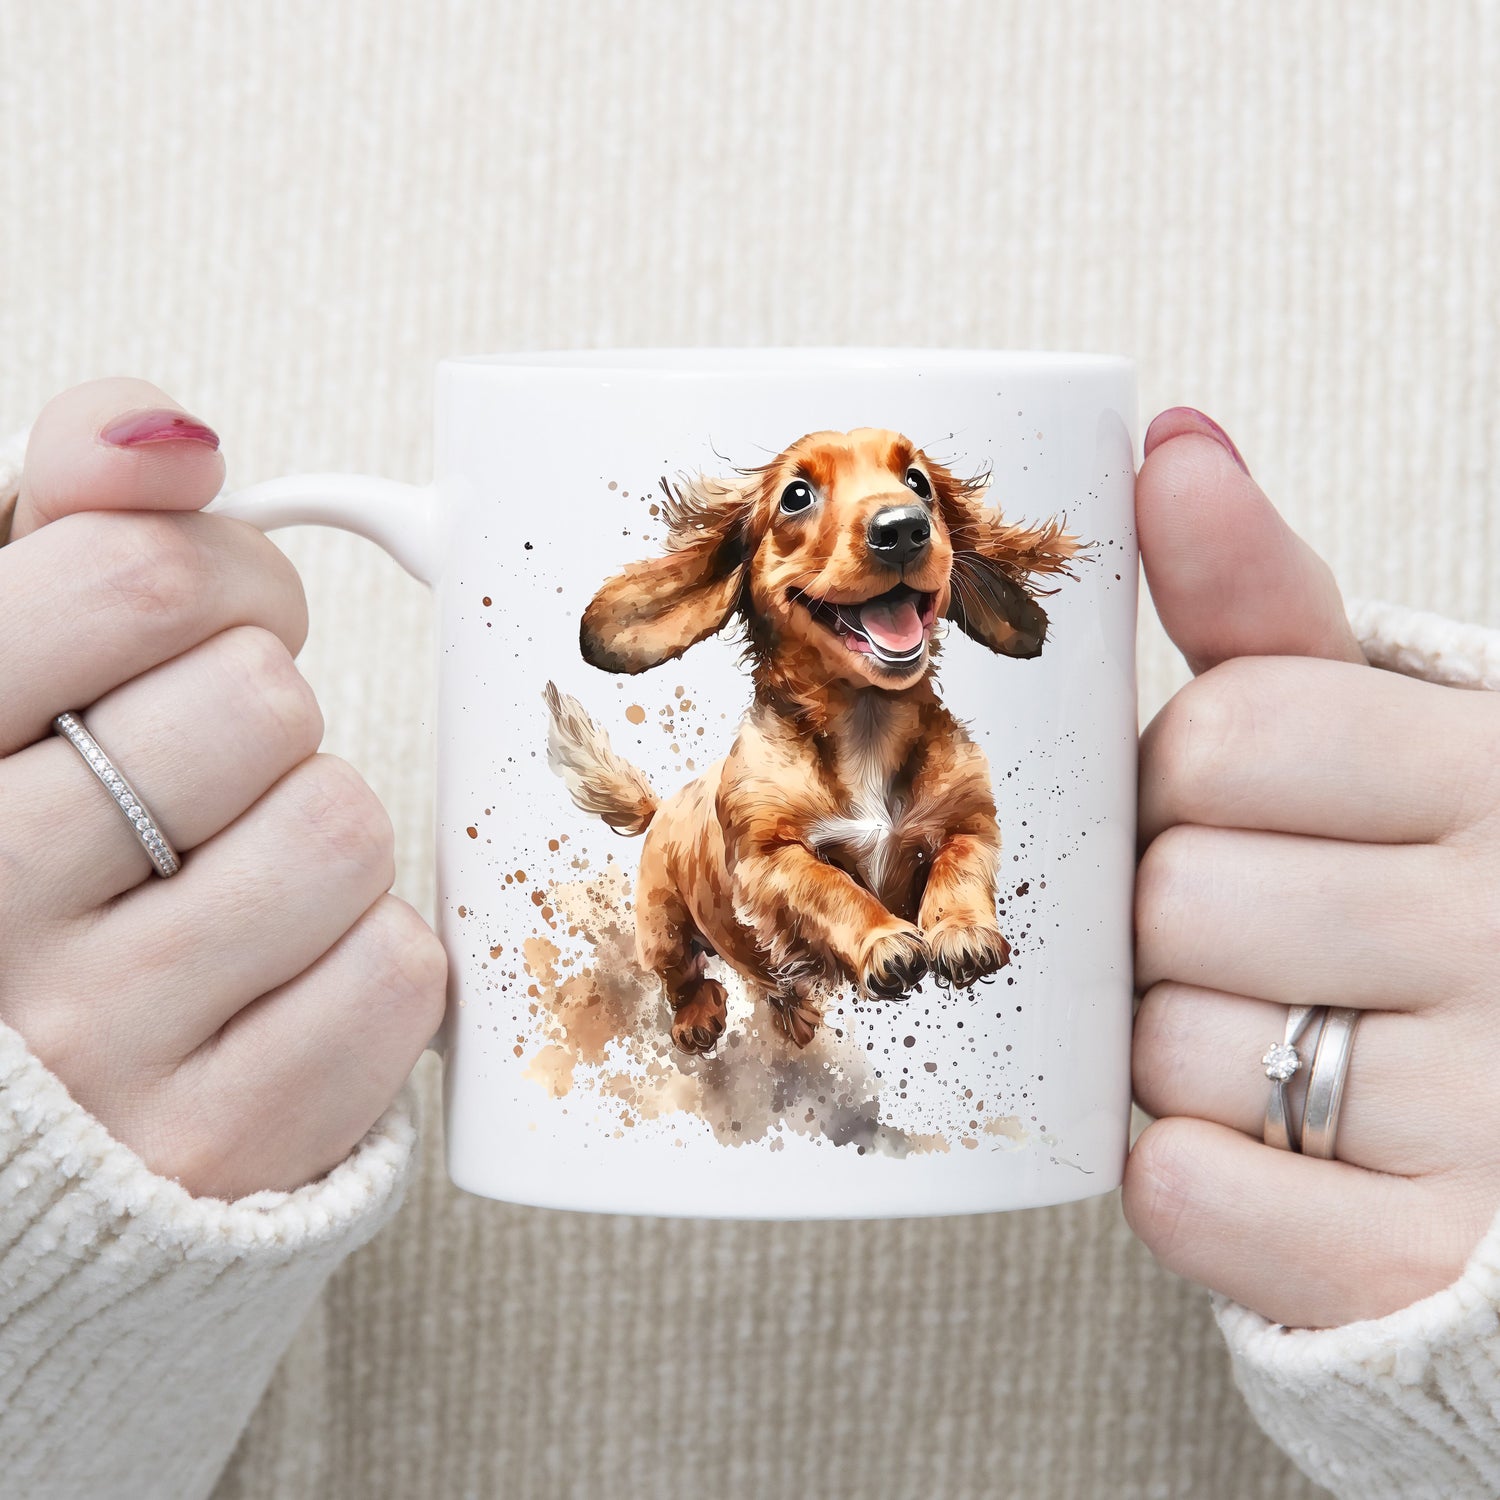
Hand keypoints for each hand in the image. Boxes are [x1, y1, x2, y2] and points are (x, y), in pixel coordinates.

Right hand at [0, 378, 443, 1198]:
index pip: (135, 580)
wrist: (32, 1115)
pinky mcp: (220, 1144)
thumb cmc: (30, 848)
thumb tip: (172, 434)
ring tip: (229, 880)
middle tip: (210, 769)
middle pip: (260, 701)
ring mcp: (97, 1046)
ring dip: (315, 834)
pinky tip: (273, 979)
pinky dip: (363, 958)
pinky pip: (395, 971)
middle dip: (262, 712)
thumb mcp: (4, 668)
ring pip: (340, 828)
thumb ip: (70, 524)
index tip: (203, 620)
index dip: (219, 577)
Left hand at [1122, 407, 1499, 1329]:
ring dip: (1177, 1045)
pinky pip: (1190, 1192)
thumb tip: (1170, 442)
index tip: (1230, 805)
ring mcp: (1490, 1112)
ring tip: (1274, 1036)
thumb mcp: (1386, 728)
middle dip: (1171, 916)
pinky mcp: (1421, 1261)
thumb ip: (1266, 603)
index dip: (1184, 776)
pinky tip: (1258, 1145)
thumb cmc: (1432, 887)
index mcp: (1499, 772)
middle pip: (1177, 895)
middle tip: (1248, 935)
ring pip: (1171, 1048)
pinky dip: (1187, 1174)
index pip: (1229, 733)